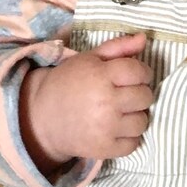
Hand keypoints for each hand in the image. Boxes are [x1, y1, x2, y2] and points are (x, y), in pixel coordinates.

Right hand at [20, 32, 153, 170]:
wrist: (41, 118)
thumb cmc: (68, 84)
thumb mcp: (89, 59)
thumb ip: (118, 47)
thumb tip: (144, 38)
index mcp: (100, 75)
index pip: (139, 72)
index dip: (141, 73)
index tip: (134, 76)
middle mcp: (105, 101)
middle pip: (145, 97)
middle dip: (138, 94)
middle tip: (124, 95)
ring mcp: (106, 127)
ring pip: (142, 122)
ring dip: (135, 117)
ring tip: (119, 113)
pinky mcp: (104, 148)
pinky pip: (134, 143)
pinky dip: (128, 138)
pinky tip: (115, 129)